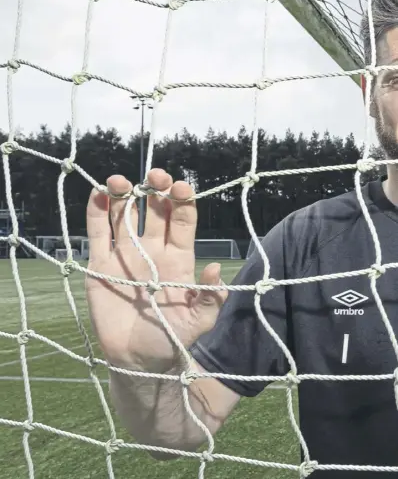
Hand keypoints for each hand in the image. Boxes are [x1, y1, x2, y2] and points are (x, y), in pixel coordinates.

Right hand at [85, 169, 226, 370]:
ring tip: (118, 181)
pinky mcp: (100, 264)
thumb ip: (210, 299)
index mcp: (178, 257)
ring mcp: (125, 254)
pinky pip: (97, 232)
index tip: (180, 187)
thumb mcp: (197, 323)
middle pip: (155, 209)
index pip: (182, 220)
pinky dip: (96, 212)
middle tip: (154, 176)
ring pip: (124, 214)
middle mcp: (152, 249)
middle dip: (156, 189)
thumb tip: (217, 270)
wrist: (137, 360)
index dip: (182, 201)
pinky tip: (97, 194)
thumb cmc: (171, 340)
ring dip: (122, 194)